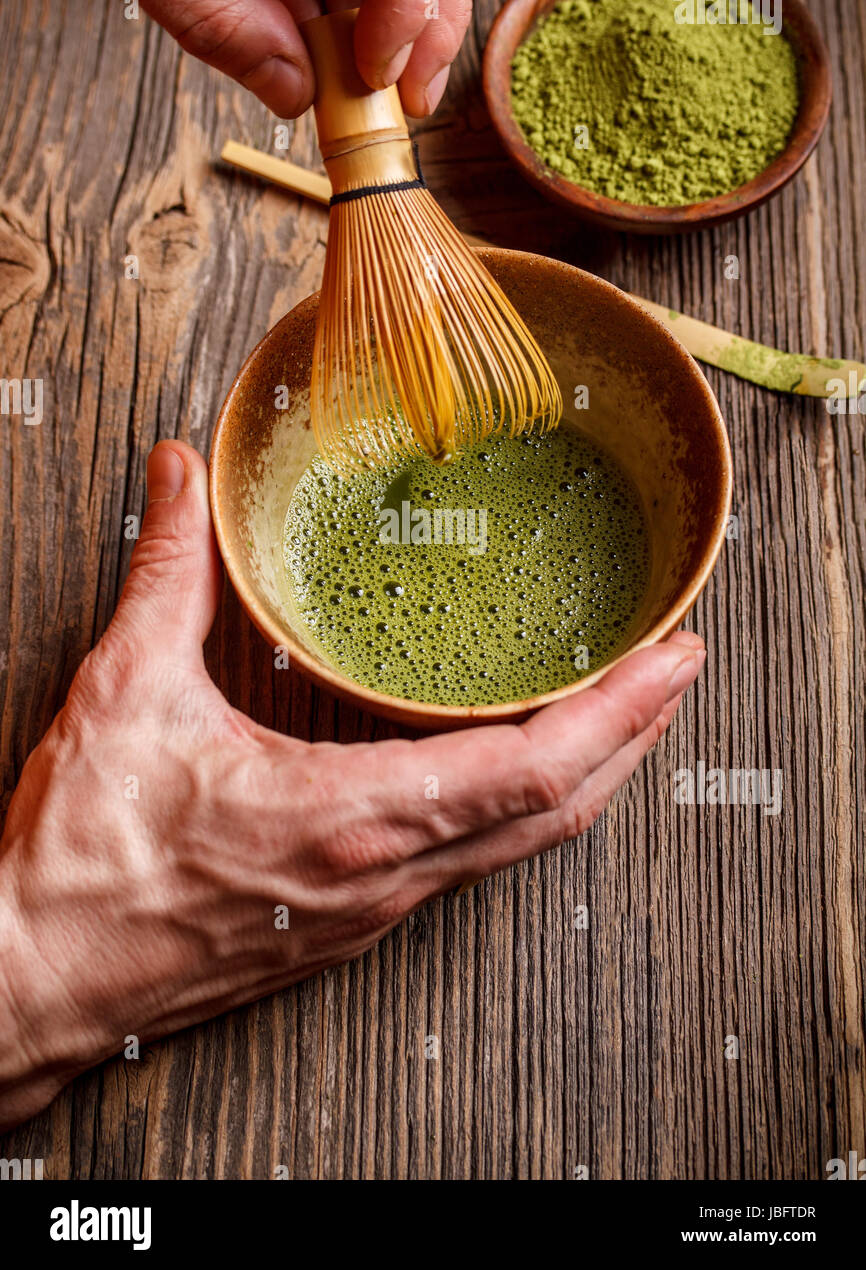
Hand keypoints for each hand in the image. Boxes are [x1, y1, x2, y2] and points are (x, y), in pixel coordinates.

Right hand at [0, 441, 704, 1130]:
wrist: (40, 980)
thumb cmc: (84, 864)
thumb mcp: (125, 696)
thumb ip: (166, 573)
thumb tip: (177, 476)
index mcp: (350, 819)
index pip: (530, 770)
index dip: (616, 714)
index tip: (672, 660)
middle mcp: (384, 875)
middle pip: (556, 813)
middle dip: (631, 737)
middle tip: (675, 671)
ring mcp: (375, 908)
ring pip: (521, 847)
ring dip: (587, 776)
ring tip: (620, 714)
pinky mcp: (352, 922)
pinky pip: (472, 863)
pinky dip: (524, 808)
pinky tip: (518, 773)